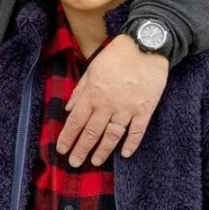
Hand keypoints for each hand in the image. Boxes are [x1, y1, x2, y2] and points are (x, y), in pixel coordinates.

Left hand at [58, 33, 169, 166]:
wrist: (146, 46)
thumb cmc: (117, 55)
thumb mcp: (92, 69)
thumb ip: (80, 90)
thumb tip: (67, 109)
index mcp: (92, 94)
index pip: (75, 121)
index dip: (67, 137)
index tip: (62, 150)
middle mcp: (107, 104)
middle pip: (91, 132)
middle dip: (81, 149)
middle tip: (75, 163)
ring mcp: (127, 108)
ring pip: (112, 135)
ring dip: (103, 150)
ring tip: (95, 161)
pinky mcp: (145, 109)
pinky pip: (137, 131)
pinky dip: (131, 144)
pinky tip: (124, 154)